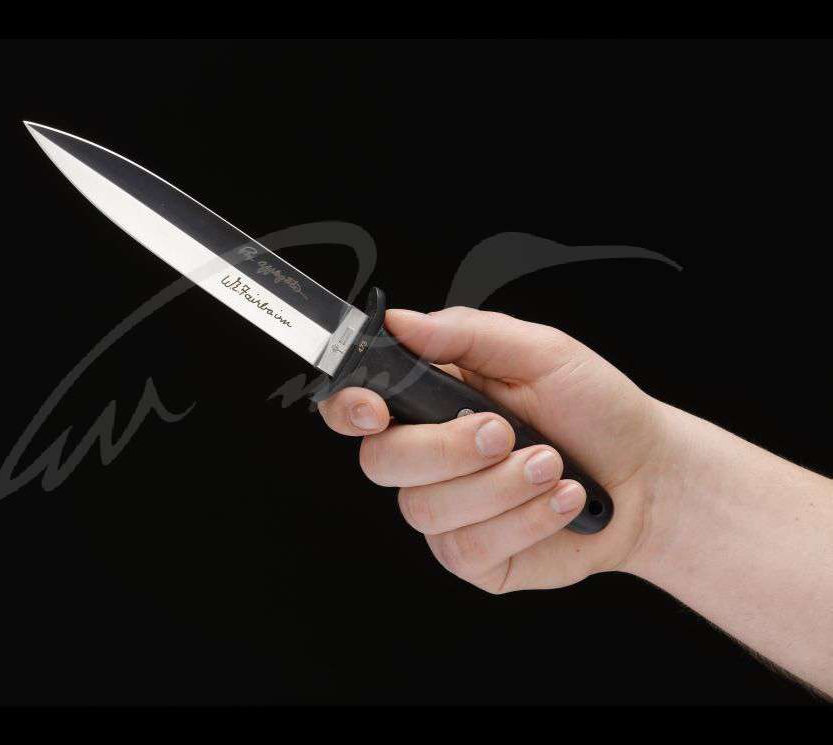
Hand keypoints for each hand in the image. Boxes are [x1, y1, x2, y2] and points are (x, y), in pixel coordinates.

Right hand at [318, 307, 665, 592]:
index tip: (377, 409)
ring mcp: (445, 512)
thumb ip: (466, 334)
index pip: (354, 407)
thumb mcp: (540, 352)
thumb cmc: (593, 408)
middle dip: (446, 448)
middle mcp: (425, 459)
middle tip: (506, 432)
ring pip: (426, 509)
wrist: (648, 475)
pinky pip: (468, 547)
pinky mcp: (472, 558)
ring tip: (554, 465)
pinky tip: (564, 501)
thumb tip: (399, 321)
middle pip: (382, 461)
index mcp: (429, 402)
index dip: (348, 408)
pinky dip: (526, 520)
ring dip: (500, 486)